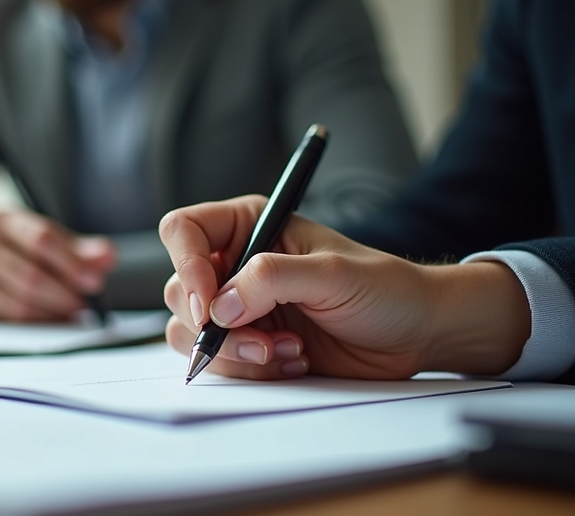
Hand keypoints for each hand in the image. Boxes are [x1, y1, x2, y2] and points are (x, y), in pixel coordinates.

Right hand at [0, 210, 115, 321]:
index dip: (71, 262)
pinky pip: (11, 320)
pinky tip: (52, 320)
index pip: (40, 238)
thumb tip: (108, 257)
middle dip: (65, 293)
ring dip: (54, 312)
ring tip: (73, 313)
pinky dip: (38, 323)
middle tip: (86, 304)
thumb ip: (77, 249)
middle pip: (31, 275)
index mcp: (1, 219)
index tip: (95, 281)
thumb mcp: (40, 239)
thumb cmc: (9, 250)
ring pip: (22, 302)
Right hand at [158, 195, 530, 379]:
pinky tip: (294, 362)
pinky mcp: (248, 345)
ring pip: (192, 333)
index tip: (208, 302)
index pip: (184, 231)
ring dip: (236, 352)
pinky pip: (219, 363)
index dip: (185, 264)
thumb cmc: (384, 287)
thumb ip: (272, 278)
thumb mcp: (332, 273)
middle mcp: (235, 265)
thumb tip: (220, 304)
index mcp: (249, 226)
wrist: (414, 334)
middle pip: (181, 290)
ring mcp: (239, 308)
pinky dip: (251, 370)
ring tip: (288, 352)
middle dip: (216, 325)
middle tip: (261, 338)